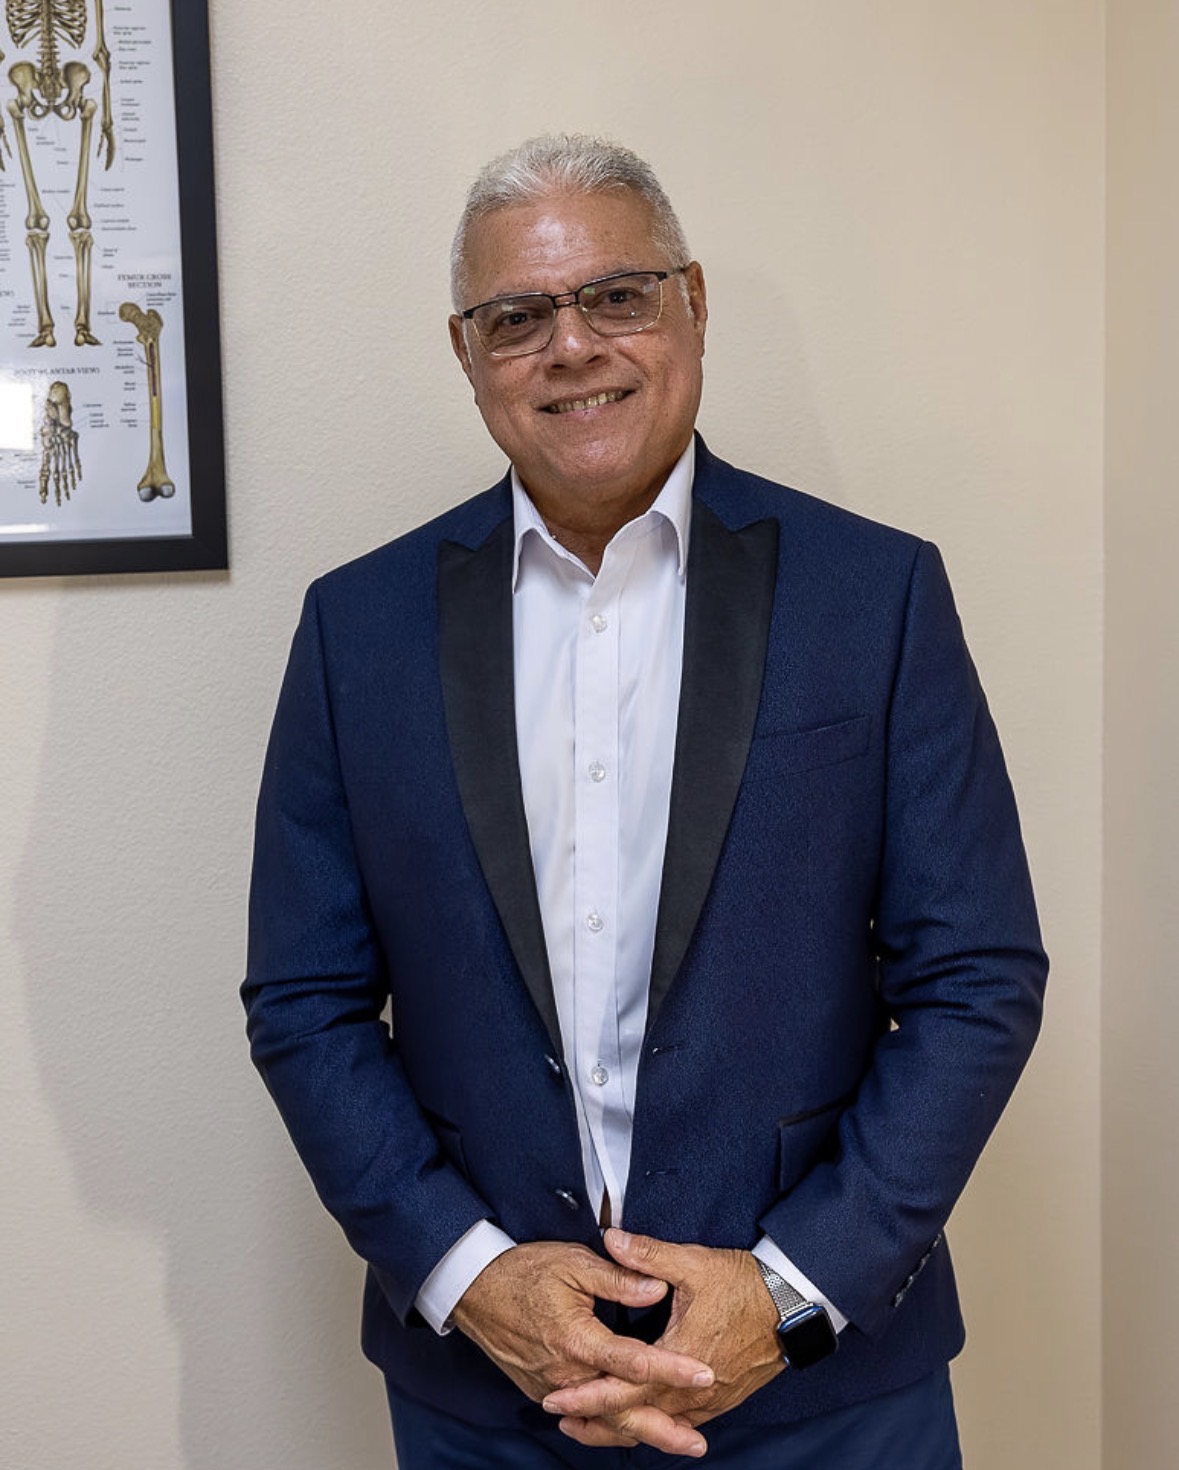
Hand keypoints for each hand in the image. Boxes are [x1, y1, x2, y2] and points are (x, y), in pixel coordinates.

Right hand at [452, 1241, 714, 1423]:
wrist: (474, 1289)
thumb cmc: (525, 1270)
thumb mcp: (572, 1262)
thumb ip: (618, 1279)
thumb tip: (659, 1289)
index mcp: (577, 1339)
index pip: (634, 1361)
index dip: (672, 1369)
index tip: (705, 1373)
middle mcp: (566, 1373)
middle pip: (620, 1410)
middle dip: (662, 1428)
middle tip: (697, 1443)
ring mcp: (552, 1388)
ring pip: (602, 1420)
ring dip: (641, 1431)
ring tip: (678, 1442)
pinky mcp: (543, 1391)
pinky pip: (583, 1416)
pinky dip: (610, 1425)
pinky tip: (634, 1428)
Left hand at [541, 1229, 782, 1451]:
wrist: (792, 1305)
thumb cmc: (742, 1283)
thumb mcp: (693, 1263)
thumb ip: (648, 1254)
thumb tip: (610, 1238)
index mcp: (679, 1357)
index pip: (623, 1386)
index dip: (587, 1394)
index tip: (556, 1398)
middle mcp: (692, 1389)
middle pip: (635, 1415)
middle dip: (594, 1419)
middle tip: (559, 1416)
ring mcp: (708, 1400)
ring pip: (657, 1424)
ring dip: (621, 1426)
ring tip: (588, 1426)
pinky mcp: (720, 1400)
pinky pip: (680, 1423)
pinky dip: (653, 1425)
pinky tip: (638, 1423)